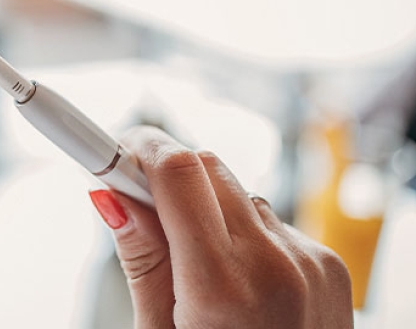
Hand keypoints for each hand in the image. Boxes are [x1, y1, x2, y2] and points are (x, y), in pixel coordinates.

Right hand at [88, 127, 352, 328]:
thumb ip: (142, 260)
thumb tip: (109, 197)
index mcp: (223, 288)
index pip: (178, 172)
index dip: (136, 149)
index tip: (104, 146)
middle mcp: (276, 265)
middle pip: (205, 168)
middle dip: (161, 173)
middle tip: (126, 196)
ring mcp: (310, 262)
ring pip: (237, 191)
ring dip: (201, 203)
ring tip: (184, 258)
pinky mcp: (329, 266)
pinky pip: (270, 219)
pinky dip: (240, 230)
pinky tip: (229, 274)